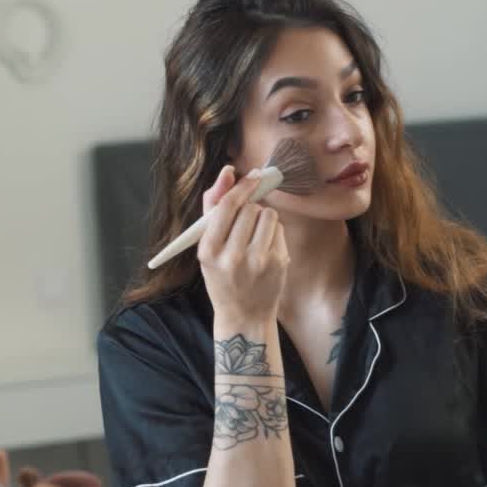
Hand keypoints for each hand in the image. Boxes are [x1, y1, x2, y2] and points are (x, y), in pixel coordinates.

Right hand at [198, 165, 289, 323]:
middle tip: (247, 220)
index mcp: (208, 251)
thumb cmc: (223, 275)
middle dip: (250, 208)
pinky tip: (265, 247)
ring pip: (268, 214)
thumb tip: (228, 171)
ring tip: (255, 235)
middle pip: (250, 208)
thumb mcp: (208, 247)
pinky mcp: (278, 262)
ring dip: (263, 217)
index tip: (251, 176)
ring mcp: (258, 261)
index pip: (226, 207)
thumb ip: (213, 207)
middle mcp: (232, 256)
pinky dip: (273, 231)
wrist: (244, 315)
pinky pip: (278, 228)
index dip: (241, 187)